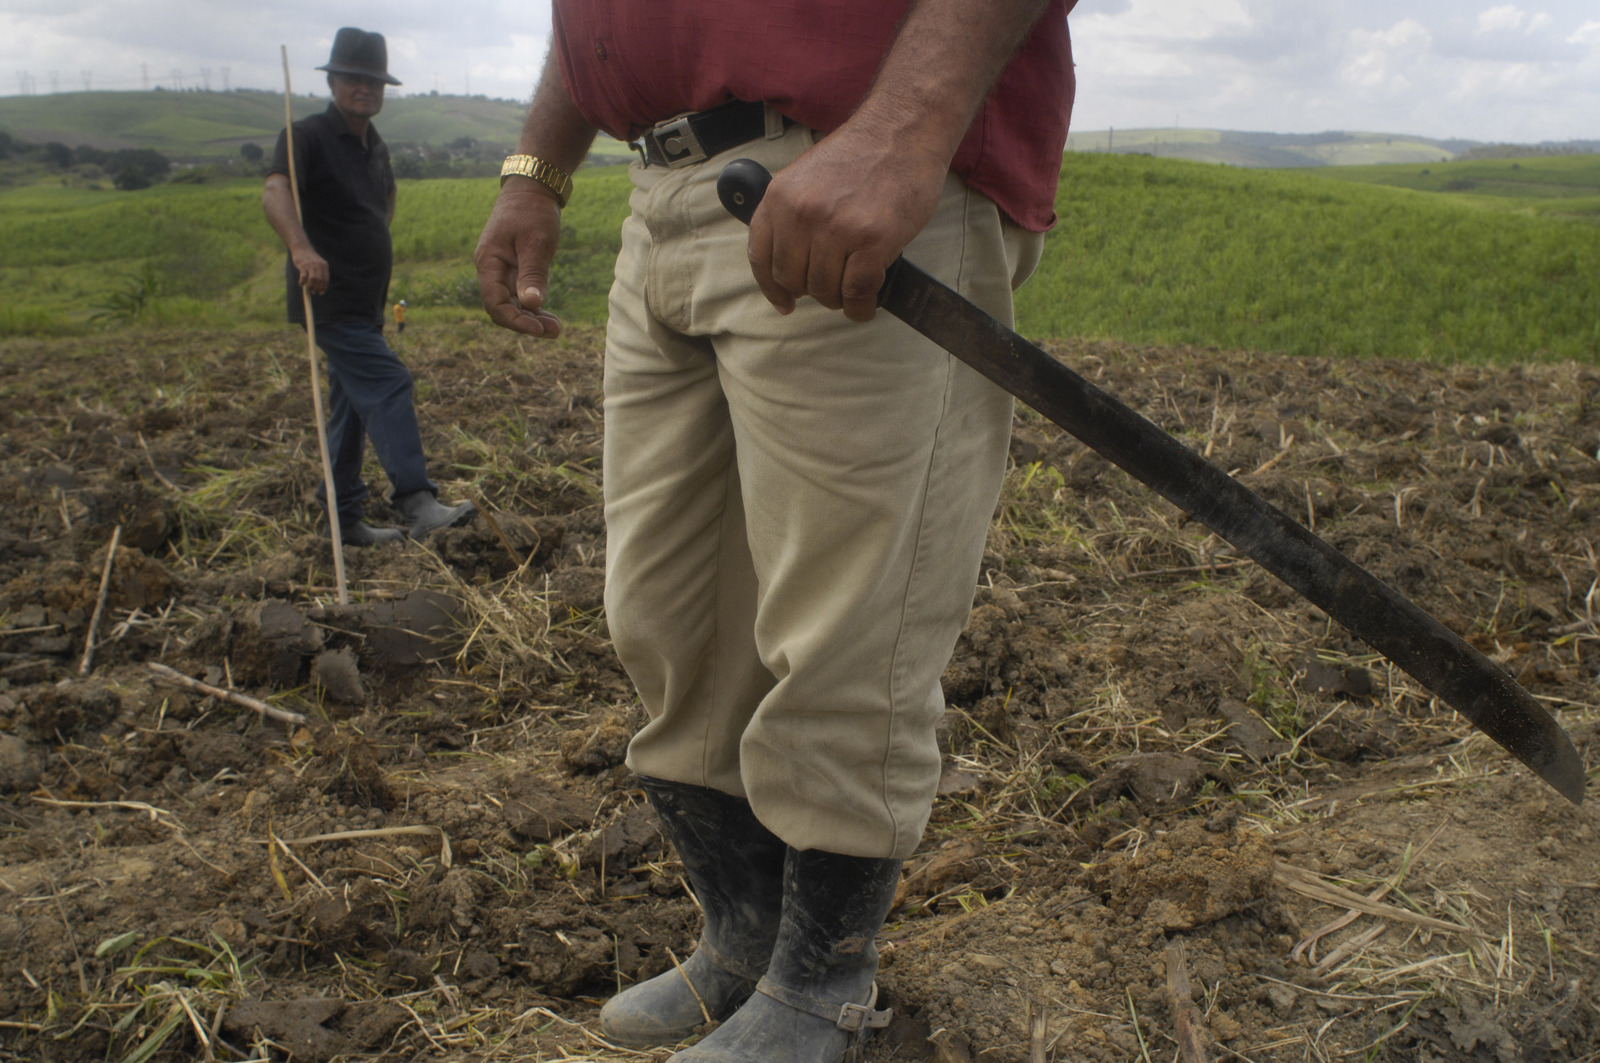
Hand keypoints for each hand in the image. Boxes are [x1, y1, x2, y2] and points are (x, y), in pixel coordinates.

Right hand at [291, 246, 329, 294]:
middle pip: (320, 281)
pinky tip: (301, 284)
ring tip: (309, 289)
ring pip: (313, 280)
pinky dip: (302, 282)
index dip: (323, 287)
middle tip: (314, 292)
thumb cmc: (309, 258)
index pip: (326, 279)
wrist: (301, 247)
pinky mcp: (303, 266)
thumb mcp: (317, 264)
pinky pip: (303, 277)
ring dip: (311, 286)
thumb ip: (319, 273)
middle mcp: (319, 265)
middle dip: (317, 288)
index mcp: (324, 266)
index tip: (321, 292)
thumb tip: (318, 288)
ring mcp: (311, 265)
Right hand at [475, 180, 563, 336]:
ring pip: (510, 303)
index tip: (540, 330)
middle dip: (525, 323)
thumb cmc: (533, 212)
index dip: (515, 321)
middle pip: (501, 308)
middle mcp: (490, 268)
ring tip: (555, 328)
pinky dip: (532, 305)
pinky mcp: (512, 268)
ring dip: (531, 317)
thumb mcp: (536, 243)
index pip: (494, 303)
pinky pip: (517, 294)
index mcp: (489, 262)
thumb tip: (530, 305)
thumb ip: (533, 274)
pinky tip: (548, 314)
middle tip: (555, 332)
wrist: (532, 188)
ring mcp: (500, 269)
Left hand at [747, 121, 947, 321]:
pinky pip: (856, 292)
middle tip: (834, 285)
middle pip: (793, 280)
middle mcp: (801, 213)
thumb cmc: (861, 156)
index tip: (784, 303)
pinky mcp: (871, 240)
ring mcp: (836, 227)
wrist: (902, 131)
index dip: (772, 288)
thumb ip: (792, 215)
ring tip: (855, 288)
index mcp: (780, 197)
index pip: (761, 257)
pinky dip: (861, 307)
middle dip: (813, 291)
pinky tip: (867, 303)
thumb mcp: (806, 178)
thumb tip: (787, 266)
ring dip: (840, 299)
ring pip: (825, 291)